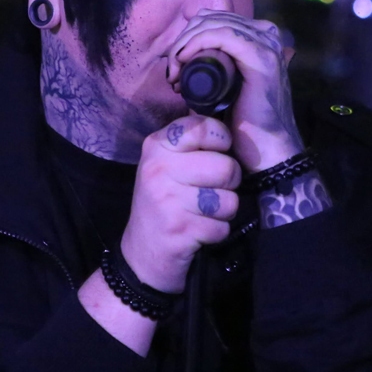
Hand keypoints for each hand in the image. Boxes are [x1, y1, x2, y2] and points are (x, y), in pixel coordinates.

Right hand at [119, 115, 240, 292]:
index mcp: (157, 146)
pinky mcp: (179, 230)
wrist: (142, 254)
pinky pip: (222, 227)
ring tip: (204, 214)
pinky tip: (198, 232)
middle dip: (229, 184)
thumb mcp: (167, 165)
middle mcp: (159, 169)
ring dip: (224, 212)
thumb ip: (192, 143)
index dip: (222, 141)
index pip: (204, 127)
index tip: (218, 153)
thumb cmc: (163, 203)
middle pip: (226, 167)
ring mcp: (167, 200)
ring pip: (228, 200)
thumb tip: (229, 117)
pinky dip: (216, 233)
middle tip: (211, 192)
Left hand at [166, 11, 303, 170]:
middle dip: (182, 40)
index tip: (173, 67)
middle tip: (171, 73)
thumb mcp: (224, 89)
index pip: (213, 19)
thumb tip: (183, 62)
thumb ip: (212, 71)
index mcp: (258, 37)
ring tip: (175, 73)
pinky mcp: (261, 56)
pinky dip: (196, 44)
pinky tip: (183, 61)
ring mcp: (266, 44)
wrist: (268, 153)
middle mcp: (266, 34)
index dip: (186, 37)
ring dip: (184, 44)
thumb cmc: (245, 126)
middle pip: (210, 18)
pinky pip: (221, 35)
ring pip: (212, 24)